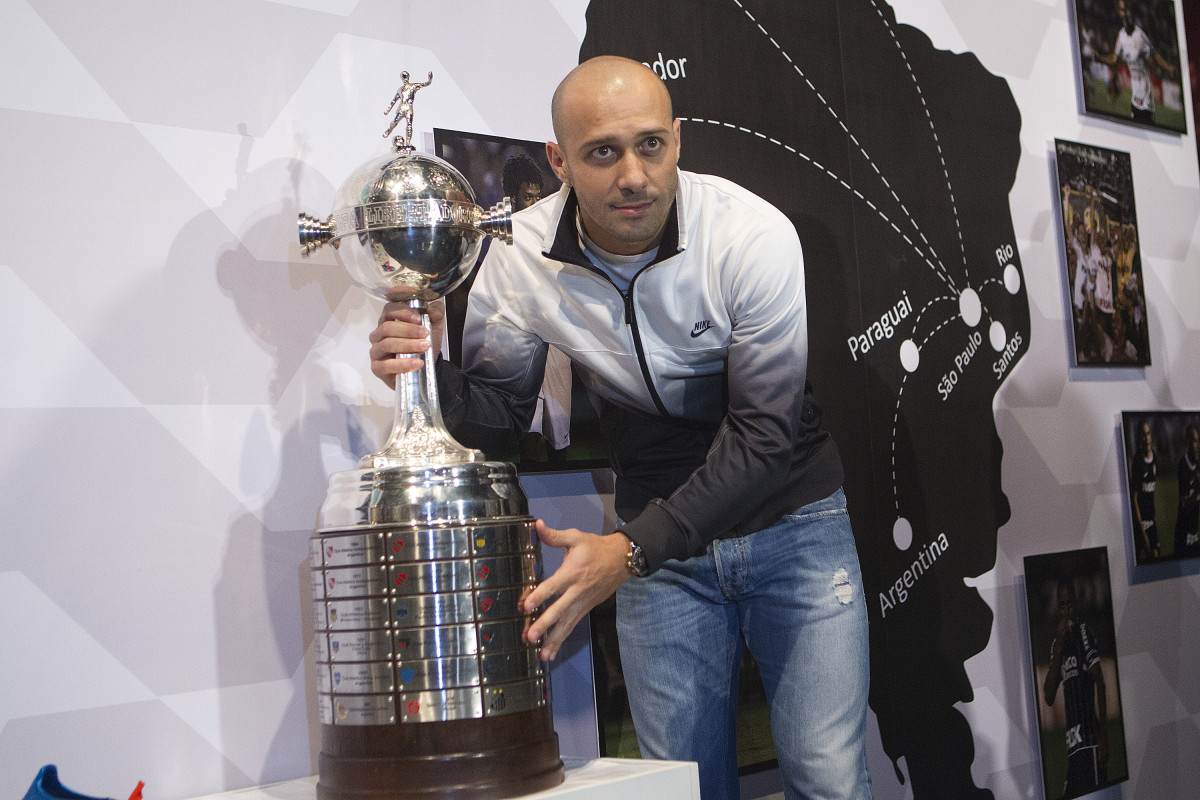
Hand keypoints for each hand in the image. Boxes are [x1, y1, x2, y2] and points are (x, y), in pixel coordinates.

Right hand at [368, 298, 445, 387]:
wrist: (424, 368)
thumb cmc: (422, 345)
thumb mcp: (433, 327)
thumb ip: (436, 314)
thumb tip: (434, 311)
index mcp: (388, 321)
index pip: (389, 310)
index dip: (403, 312)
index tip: (418, 319)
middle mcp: (379, 335)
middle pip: (387, 327)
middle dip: (408, 330)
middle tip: (425, 334)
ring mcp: (376, 351)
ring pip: (387, 344)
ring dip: (408, 345)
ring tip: (424, 347)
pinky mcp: (377, 368)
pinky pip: (386, 365)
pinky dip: (403, 364)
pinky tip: (417, 363)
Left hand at [521, 521, 631, 660]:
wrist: (621, 560)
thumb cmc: (596, 548)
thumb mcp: (576, 537)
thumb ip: (555, 536)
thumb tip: (537, 526)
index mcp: (572, 572)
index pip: (553, 586)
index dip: (539, 596)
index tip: (526, 606)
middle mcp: (577, 591)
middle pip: (559, 610)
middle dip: (545, 625)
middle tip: (530, 636)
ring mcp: (582, 603)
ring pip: (567, 624)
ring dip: (554, 639)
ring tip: (541, 654)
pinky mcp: (585, 609)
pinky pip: (572, 626)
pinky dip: (561, 640)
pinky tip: (551, 652)